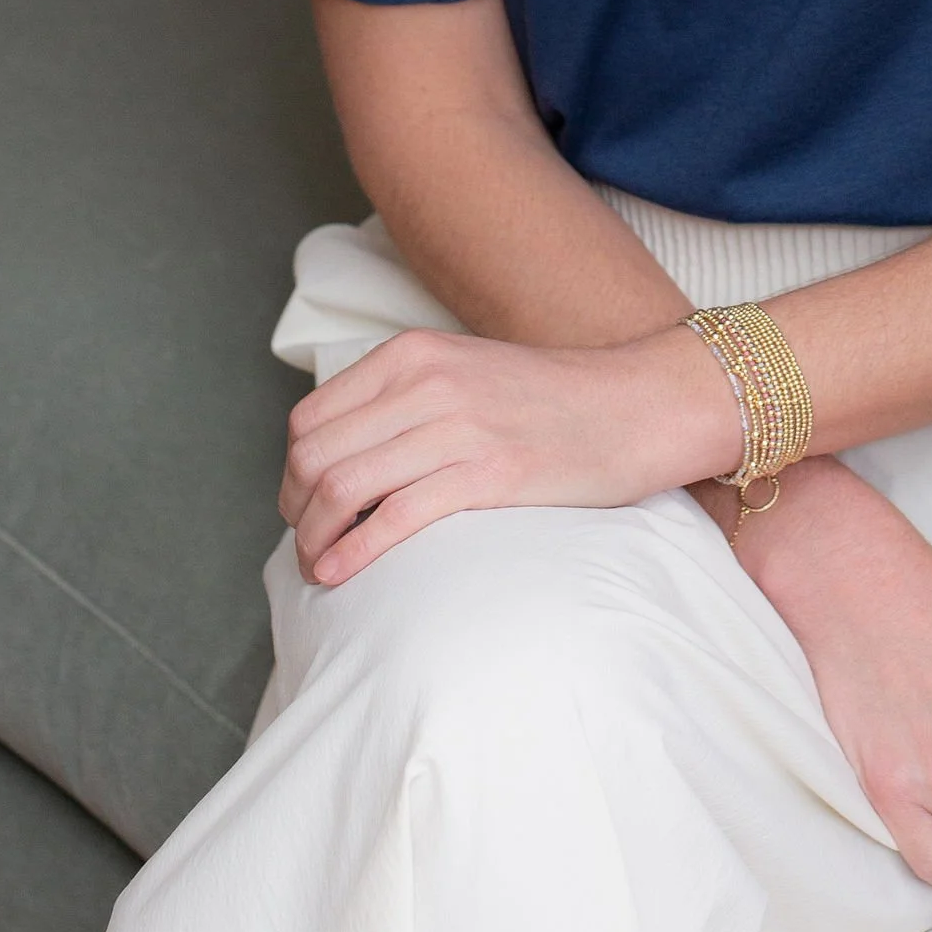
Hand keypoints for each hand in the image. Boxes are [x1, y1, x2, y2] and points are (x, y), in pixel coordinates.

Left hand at [281, 325, 737, 584]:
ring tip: (318, 568)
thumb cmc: (553, 402)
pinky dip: (353, 553)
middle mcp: (427, 382)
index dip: (292, 474)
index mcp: (412, 355)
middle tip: (307, 545)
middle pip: (314, 456)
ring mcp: (459, 426)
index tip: (302, 509)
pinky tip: (339, 575)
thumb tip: (341, 459)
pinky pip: (394, 517)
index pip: (310, 419)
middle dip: (295, 511)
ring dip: (314, 540)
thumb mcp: (464, 374)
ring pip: (342, 487)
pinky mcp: (491, 473)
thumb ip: (404, 401)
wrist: (639, 404)